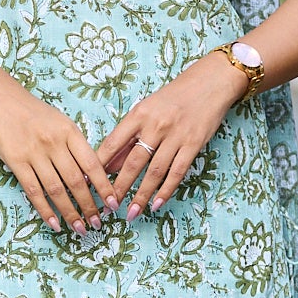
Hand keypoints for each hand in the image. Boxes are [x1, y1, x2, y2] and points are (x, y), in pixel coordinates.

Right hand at [0, 79, 117, 234]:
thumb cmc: (32, 112)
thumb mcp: (60, 121)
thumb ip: (74, 145)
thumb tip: (91, 176)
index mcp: (70, 131)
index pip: (92, 164)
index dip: (104, 187)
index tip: (112, 204)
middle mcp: (54, 142)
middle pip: (76, 181)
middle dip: (89, 206)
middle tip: (98, 224)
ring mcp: (34, 152)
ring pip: (57, 190)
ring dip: (70, 213)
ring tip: (80, 228)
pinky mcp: (15, 161)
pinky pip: (33, 191)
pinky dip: (45, 210)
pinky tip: (55, 223)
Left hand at [97, 52, 244, 218]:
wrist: (209, 84)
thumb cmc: (173, 98)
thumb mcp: (146, 110)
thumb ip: (128, 136)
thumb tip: (108, 163)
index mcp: (139, 114)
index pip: (113, 143)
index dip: (99, 164)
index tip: (88, 182)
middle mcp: (156, 125)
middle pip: (133, 162)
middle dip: (119, 187)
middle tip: (108, 207)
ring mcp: (176, 136)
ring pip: (155, 171)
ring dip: (141, 195)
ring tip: (131, 213)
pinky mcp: (193, 144)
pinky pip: (177, 172)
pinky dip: (166, 190)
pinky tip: (156, 204)